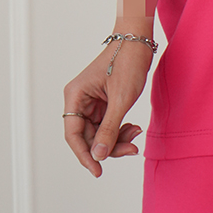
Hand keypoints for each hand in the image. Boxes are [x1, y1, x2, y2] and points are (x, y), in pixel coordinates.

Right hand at [63, 42, 152, 177]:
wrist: (139, 41)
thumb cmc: (128, 62)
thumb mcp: (121, 99)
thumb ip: (109, 129)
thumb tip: (98, 155)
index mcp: (75, 96)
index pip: (73, 134)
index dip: (84, 155)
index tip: (98, 171)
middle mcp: (79, 100)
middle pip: (87, 136)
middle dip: (108, 146)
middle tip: (131, 149)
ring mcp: (92, 102)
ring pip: (99, 133)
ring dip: (117, 139)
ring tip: (135, 134)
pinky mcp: (104, 102)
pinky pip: (108, 125)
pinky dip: (120, 130)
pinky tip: (134, 128)